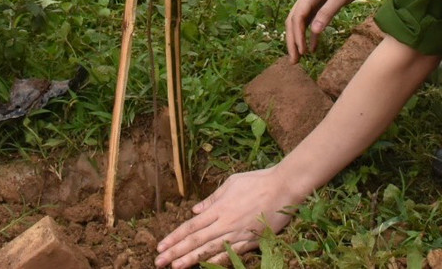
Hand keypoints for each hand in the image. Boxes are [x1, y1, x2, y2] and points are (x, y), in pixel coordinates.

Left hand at [155, 168, 300, 267]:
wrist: (283, 188)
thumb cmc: (257, 181)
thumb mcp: (230, 184)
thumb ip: (212, 199)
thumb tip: (195, 210)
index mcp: (218, 208)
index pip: (191, 226)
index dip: (174, 237)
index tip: (161, 246)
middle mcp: (224, 223)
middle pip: (195, 241)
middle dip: (175, 252)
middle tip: (159, 262)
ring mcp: (237, 234)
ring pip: (209, 250)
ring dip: (191, 259)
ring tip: (175, 267)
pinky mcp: (250, 241)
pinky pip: (230, 254)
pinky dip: (216, 261)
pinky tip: (204, 267)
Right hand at [285, 0, 378, 60]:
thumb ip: (327, 13)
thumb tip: (314, 31)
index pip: (297, 17)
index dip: (297, 35)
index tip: (302, 52)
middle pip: (293, 21)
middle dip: (292, 41)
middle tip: (293, 61)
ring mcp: (312, 0)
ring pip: (300, 22)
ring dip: (298, 39)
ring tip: (299, 58)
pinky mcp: (319, 3)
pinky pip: (310, 21)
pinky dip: (310, 34)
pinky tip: (313, 47)